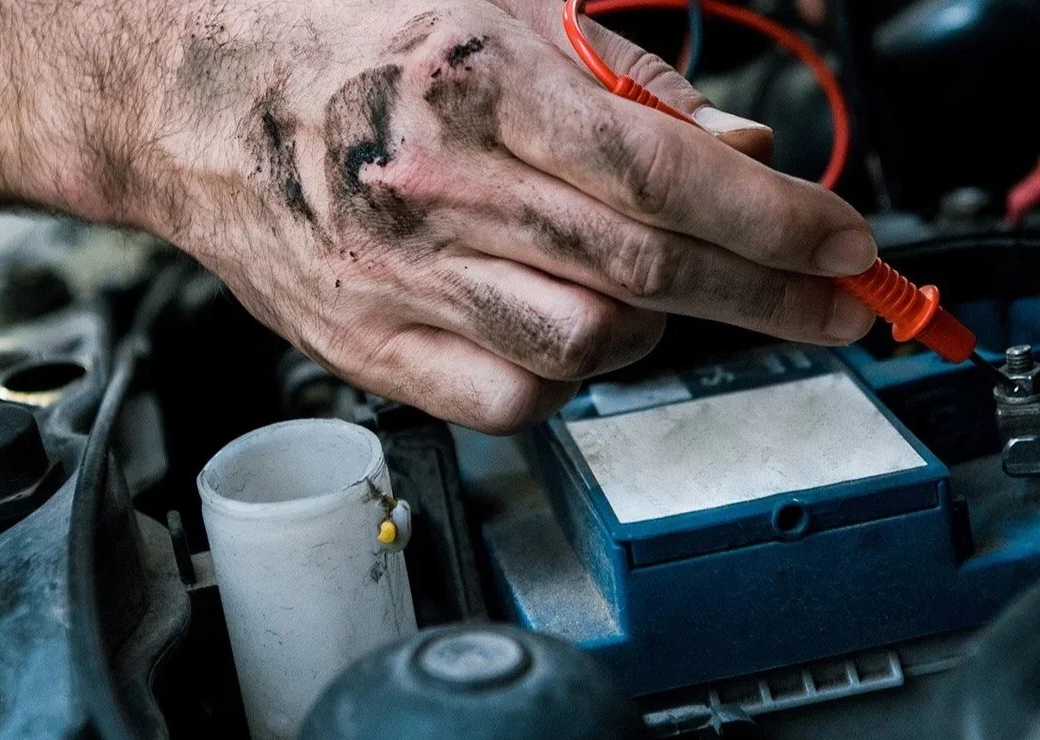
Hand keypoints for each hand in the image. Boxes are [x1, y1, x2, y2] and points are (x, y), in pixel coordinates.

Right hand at [79, 0, 877, 432]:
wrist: (193, 94)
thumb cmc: (342, 33)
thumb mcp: (499, 7)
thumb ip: (629, 83)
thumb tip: (740, 152)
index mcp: (478, 84)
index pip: (667, 174)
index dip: (779, 221)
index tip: (846, 247)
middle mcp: (438, 189)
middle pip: (649, 273)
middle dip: (770, 297)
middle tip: (834, 307)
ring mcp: (399, 279)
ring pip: (588, 346)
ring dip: (657, 327)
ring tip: (662, 290)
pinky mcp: (369, 346)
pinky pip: (509, 401)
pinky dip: (567, 377)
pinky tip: (567, 329)